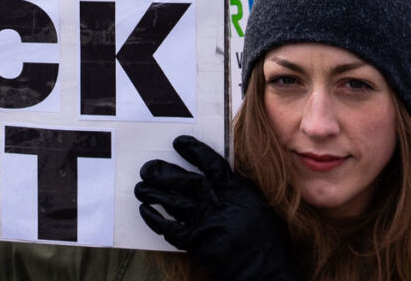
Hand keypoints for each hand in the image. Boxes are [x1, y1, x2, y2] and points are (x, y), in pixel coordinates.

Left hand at [135, 135, 300, 280]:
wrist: (264, 270)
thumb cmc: (268, 241)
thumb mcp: (261, 205)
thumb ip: (240, 190)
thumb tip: (226, 179)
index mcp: (236, 190)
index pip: (211, 164)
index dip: (194, 151)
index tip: (179, 142)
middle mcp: (217, 202)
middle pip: (185, 181)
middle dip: (164, 173)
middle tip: (147, 167)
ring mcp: (205, 222)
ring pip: (174, 202)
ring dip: (155, 193)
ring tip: (141, 187)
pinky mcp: (196, 242)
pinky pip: (169, 228)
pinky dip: (155, 219)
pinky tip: (145, 210)